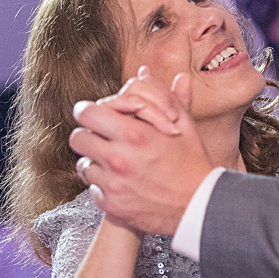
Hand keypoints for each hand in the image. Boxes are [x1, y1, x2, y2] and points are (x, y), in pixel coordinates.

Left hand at [69, 68, 214, 235]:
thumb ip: (159, 95)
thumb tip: (143, 70)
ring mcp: (113, 184)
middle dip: (89, 136)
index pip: (86, 112)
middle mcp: (119, 159)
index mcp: (134, 134)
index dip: (90, 112)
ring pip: (83, 165)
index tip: (98, 116)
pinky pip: (93, 189)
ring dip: (96, 162)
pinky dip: (104, 186)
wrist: (201, 206)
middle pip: (77, 138)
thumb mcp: (182, 123)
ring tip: (116, 163)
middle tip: (103, 139)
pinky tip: (123, 183)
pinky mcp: (112, 206)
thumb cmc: (193, 161)